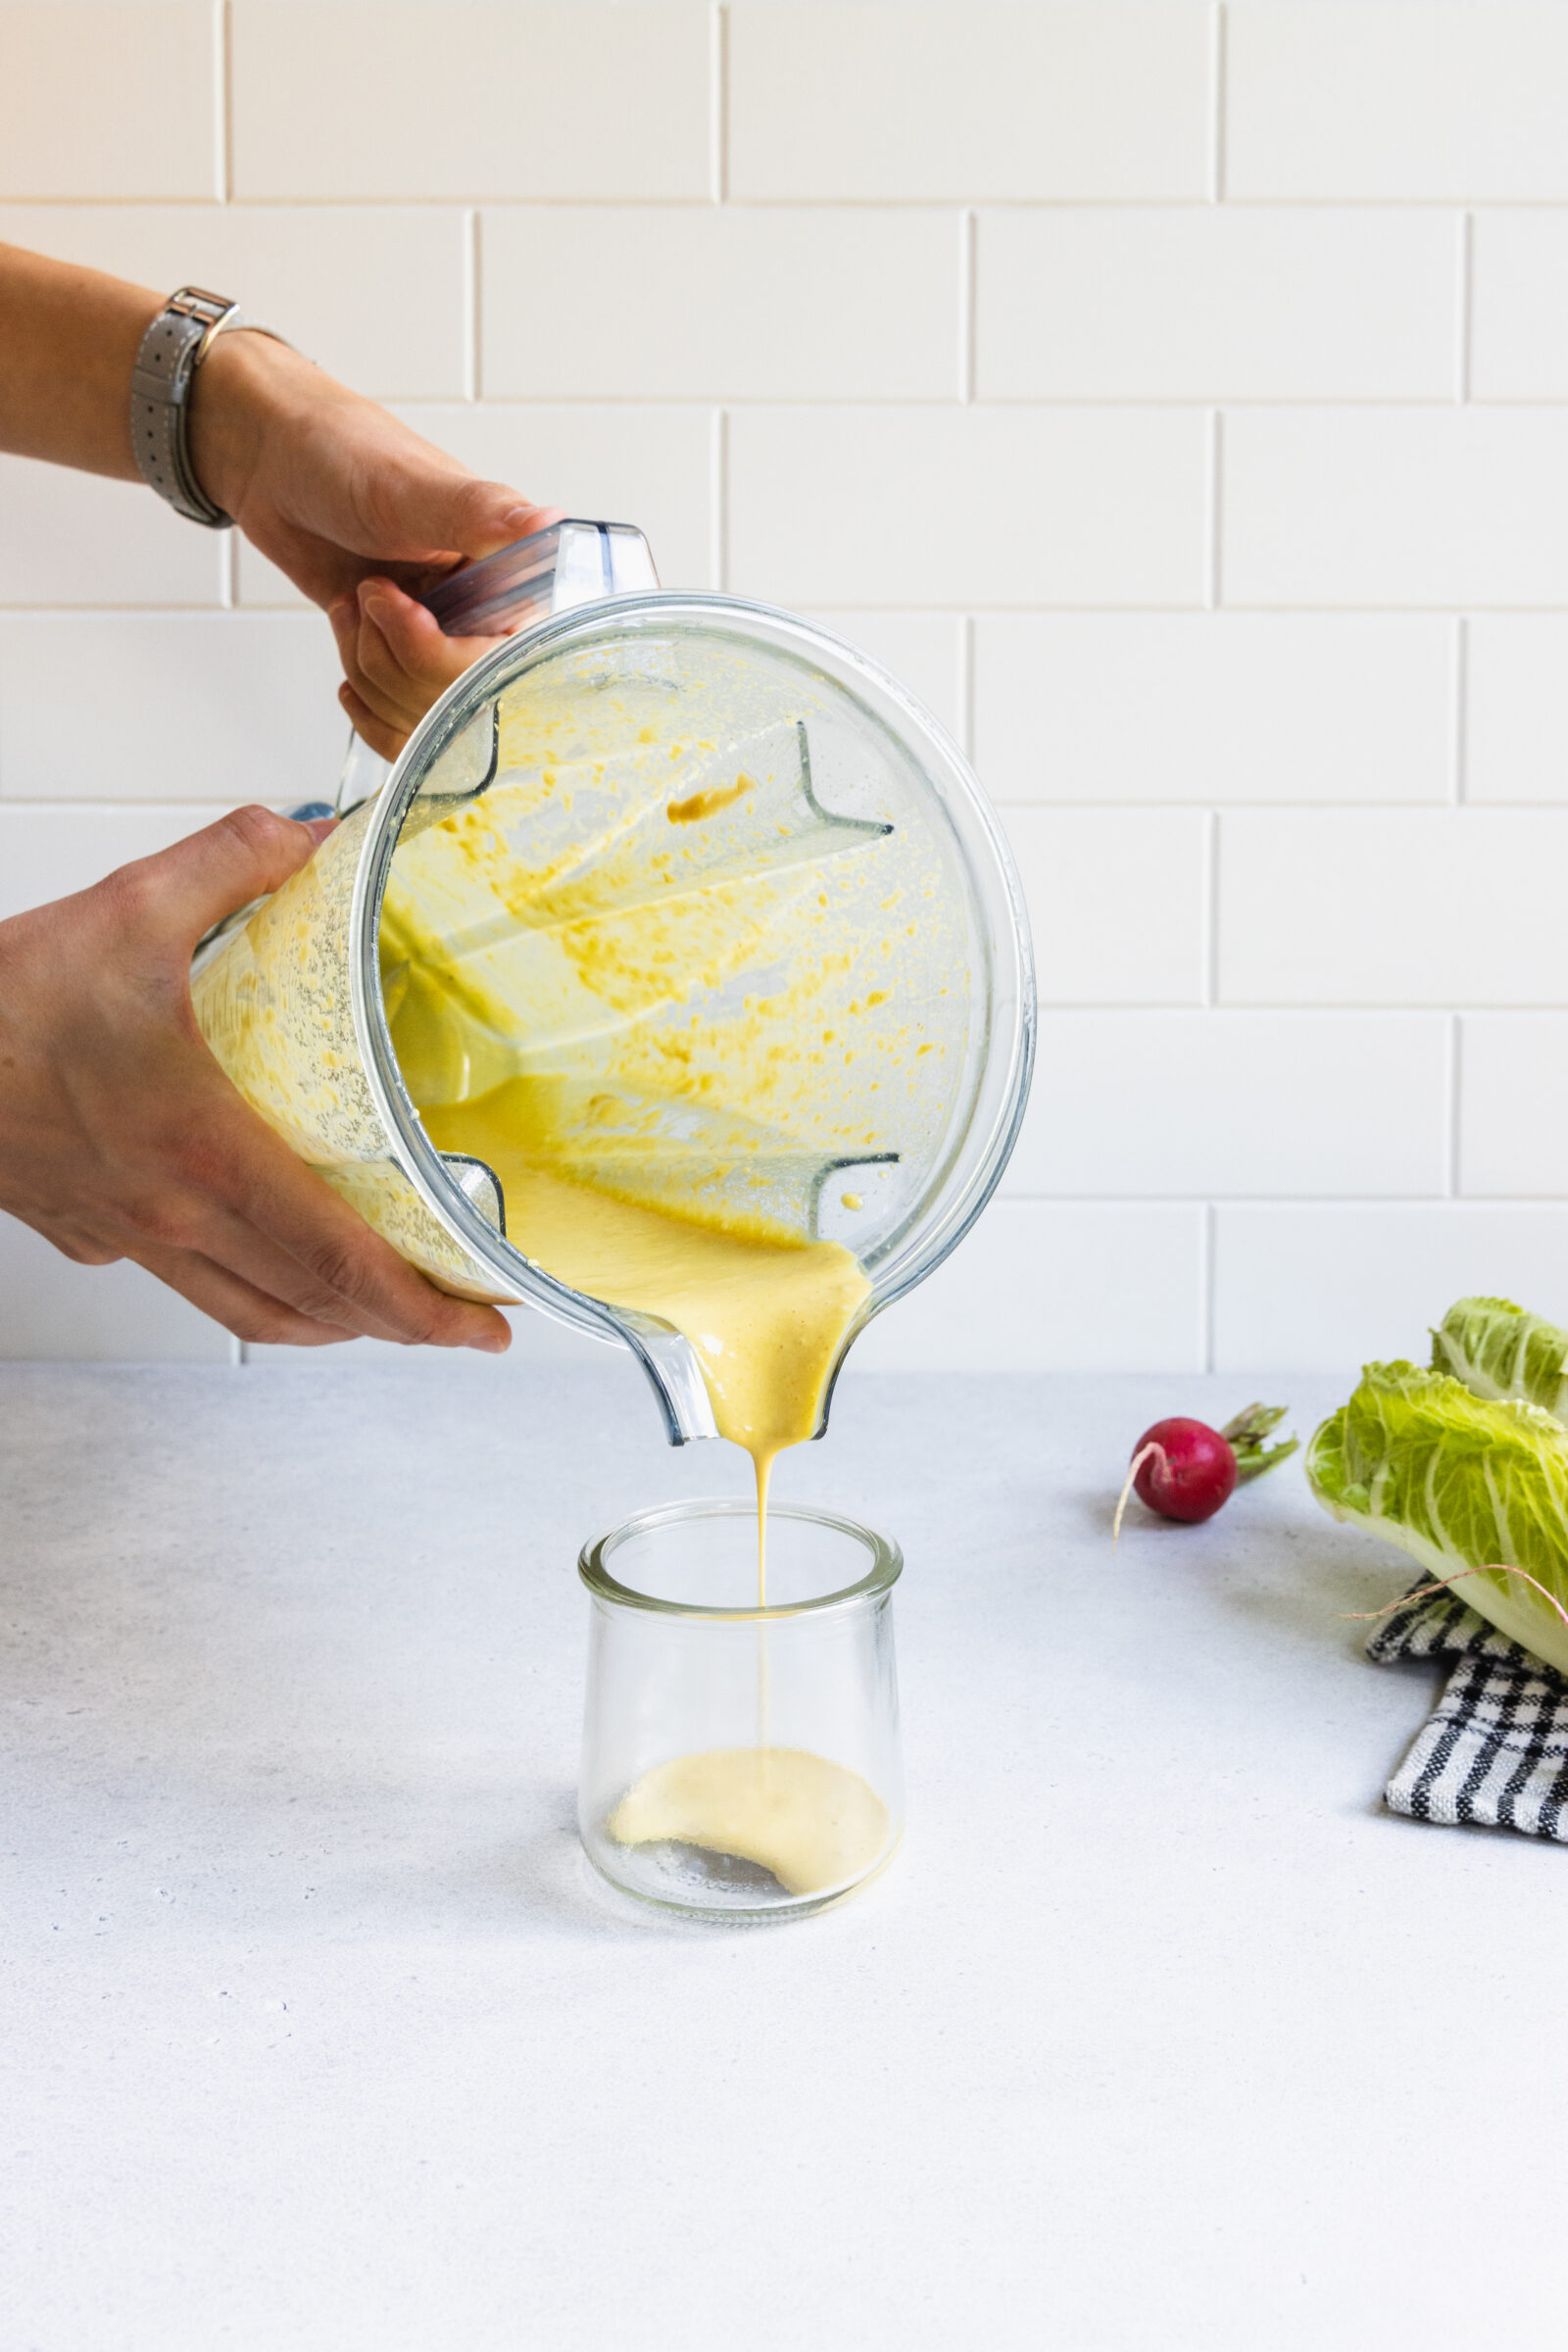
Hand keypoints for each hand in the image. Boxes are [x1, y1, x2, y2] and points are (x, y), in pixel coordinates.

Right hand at [0, 807, 511, 1353]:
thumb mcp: (129, 910)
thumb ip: (236, 864)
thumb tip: (315, 839)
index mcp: (207, 1156)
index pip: (341, 1263)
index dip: (426, 1308)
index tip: (484, 1324)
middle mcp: (175, 1216)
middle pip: (313, 1307)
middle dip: (402, 1323)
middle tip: (461, 1314)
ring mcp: (131, 1236)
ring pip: (250, 1310)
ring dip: (327, 1317)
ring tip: (381, 1299)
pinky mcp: (92, 1231)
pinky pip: (191, 1280)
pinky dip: (251, 1283)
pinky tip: (265, 1243)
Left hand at [189, 333, 559, 756]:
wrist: (273, 460)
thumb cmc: (341, 453)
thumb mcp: (409, 486)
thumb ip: (480, 513)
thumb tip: (548, 522)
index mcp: (507, 570)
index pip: (504, 661)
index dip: (443, 653)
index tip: (400, 605)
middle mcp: (482, 611)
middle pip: (456, 697)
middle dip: (394, 658)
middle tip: (368, 595)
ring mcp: (439, 637)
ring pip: (419, 711)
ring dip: (367, 665)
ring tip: (353, 604)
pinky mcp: (399, 654)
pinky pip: (395, 716)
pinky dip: (363, 693)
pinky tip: (350, 641)